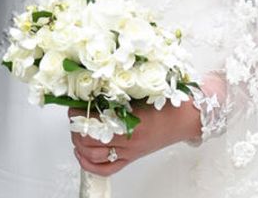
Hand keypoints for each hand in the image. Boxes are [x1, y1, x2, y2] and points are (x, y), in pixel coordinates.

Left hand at [69, 101, 200, 175]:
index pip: (94, 122)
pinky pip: (107, 169)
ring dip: (79, 144)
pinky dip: (89, 164)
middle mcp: (128, 140)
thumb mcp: (139, 91)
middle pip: (90, 141)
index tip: (73, 103)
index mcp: (130, 121)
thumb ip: (116, 92)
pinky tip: (82, 153)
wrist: (184, 118)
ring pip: (94, 156)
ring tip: (76, 132)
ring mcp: (129, 151)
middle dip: (75, 128)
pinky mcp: (131, 158)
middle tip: (73, 116)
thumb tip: (91, 88)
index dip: (78, 113)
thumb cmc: (166, 102)